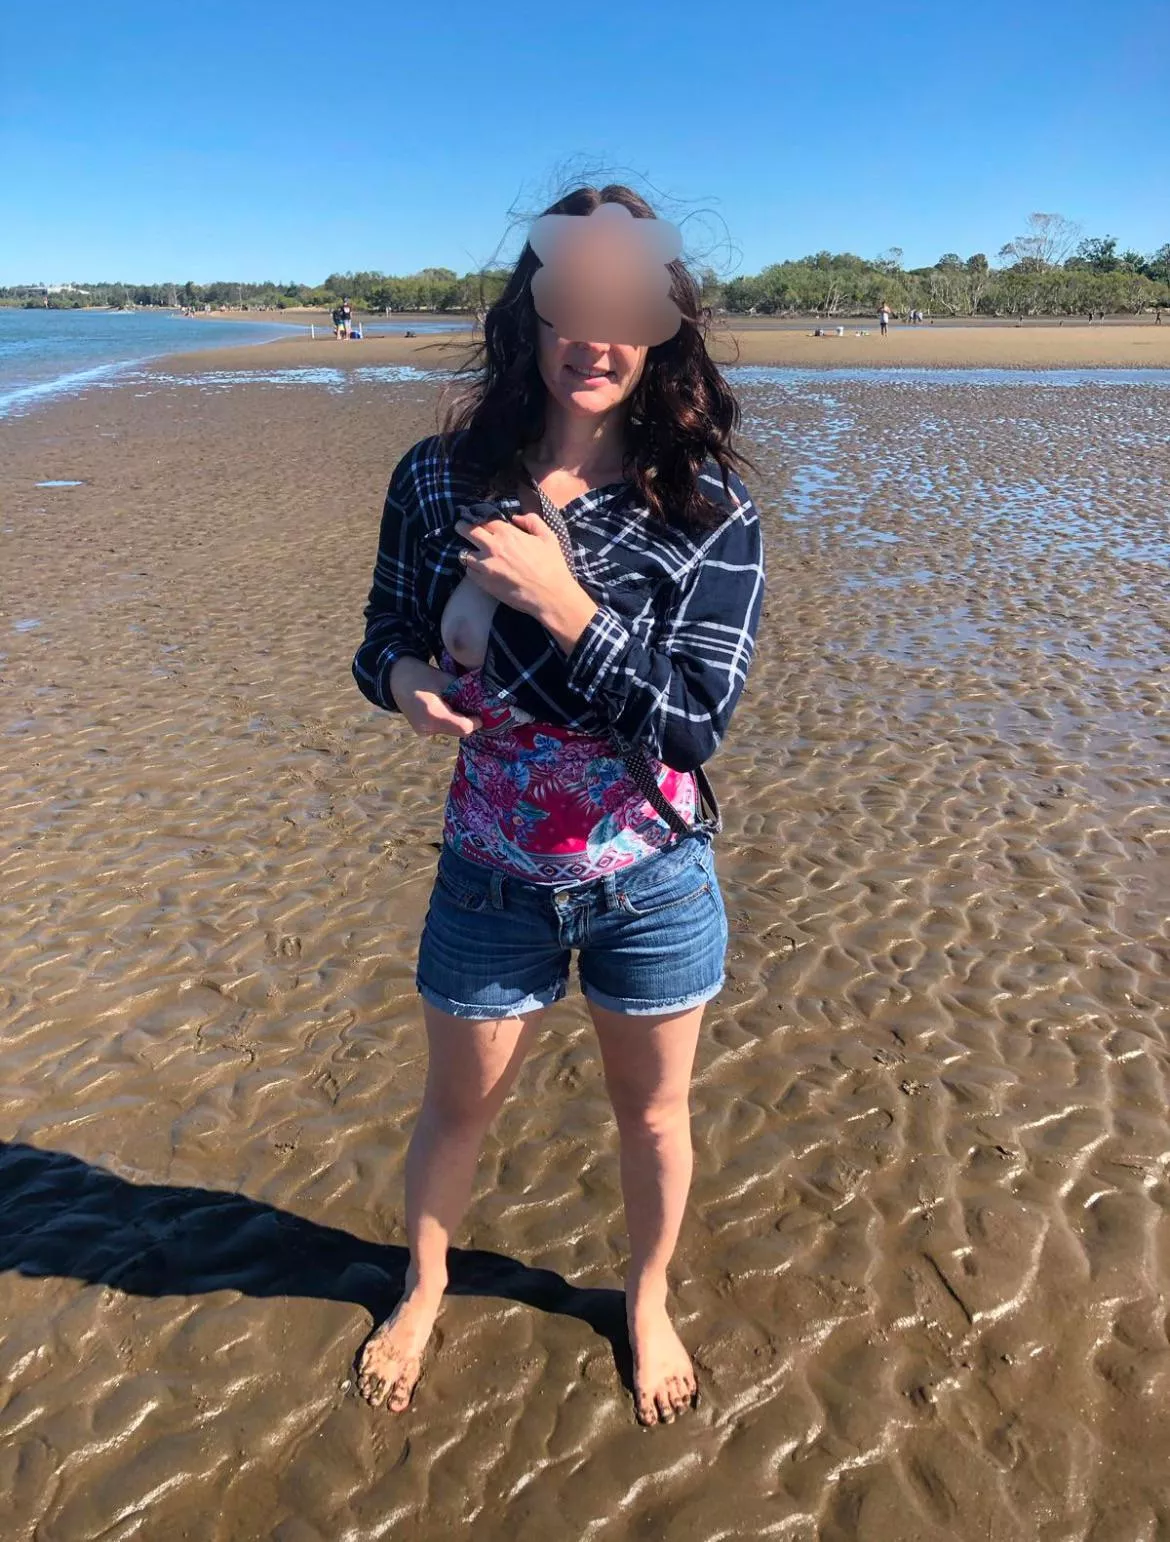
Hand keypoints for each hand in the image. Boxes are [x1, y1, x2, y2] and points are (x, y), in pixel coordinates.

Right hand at [388, 657, 480, 738]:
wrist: (395, 678)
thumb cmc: (420, 675)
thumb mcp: (445, 679)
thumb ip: (464, 692)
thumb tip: (482, 700)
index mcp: (434, 714)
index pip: (464, 728)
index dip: (475, 721)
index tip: (480, 712)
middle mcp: (428, 728)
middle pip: (458, 731)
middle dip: (467, 720)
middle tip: (469, 705)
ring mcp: (423, 731)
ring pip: (451, 731)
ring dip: (457, 721)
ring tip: (453, 704)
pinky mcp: (422, 731)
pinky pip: (442, 729)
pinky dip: (448, 721)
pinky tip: (444, 708)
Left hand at [455, 513, 598, 651]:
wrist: (550, 596)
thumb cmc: (552, 566)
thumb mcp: (548, 537)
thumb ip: (532, 521)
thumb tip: (516, 517)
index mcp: (507, 534)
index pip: (484, 519)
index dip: (478, 517)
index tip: (474, 517)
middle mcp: (492, 547)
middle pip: (467, 531)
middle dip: (462, 527)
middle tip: (460, 527)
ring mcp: (485, 566)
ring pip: (464, 553)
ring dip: (466, 550)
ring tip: (470, 552)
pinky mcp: (483, 583)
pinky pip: (469, 572)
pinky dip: (472, 568)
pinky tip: (478, 569)